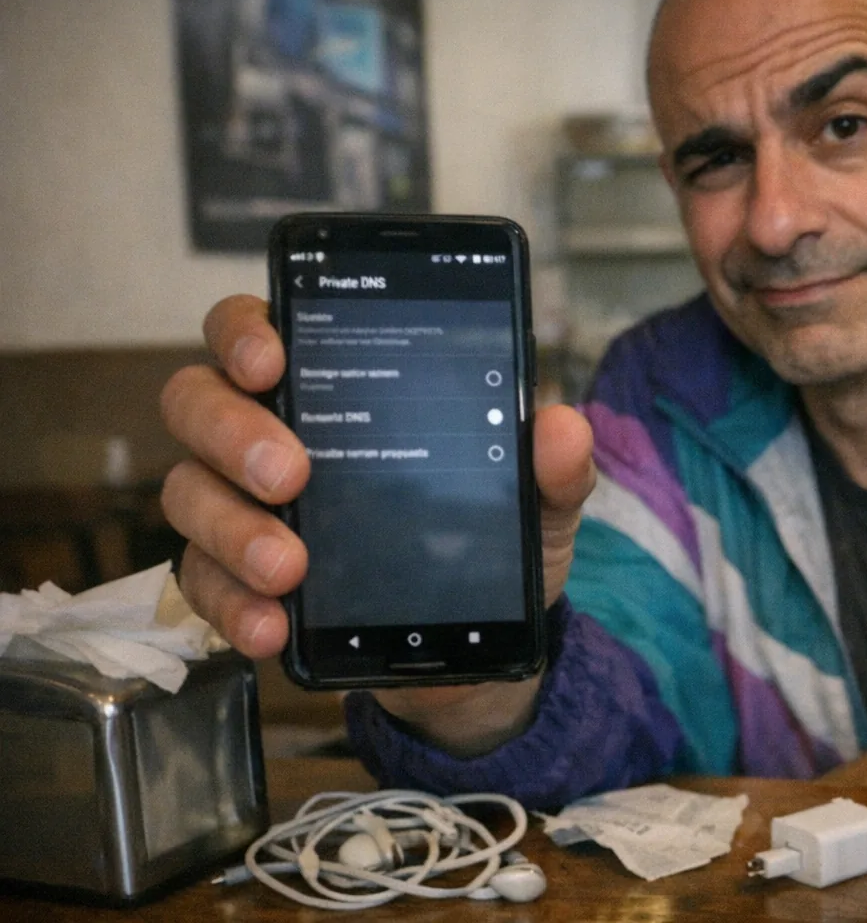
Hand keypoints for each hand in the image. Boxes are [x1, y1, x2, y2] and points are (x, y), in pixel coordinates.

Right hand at [161, 295, 595, 755]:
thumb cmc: (489, 543)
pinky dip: (231, 605)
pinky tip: (272, 625)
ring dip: (232, 528)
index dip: (244, 331)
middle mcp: (269, 433)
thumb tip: (565, 426)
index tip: (273, 360)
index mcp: (335, 386)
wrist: (476, 650)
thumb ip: (554, 466)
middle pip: (198, 401)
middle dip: (233, 431)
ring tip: (289, 567)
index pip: (256, 330)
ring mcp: (242, 506)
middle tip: (290, 473)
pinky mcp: (237, 581)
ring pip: (188, 492)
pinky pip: (201, 583)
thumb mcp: (539, 505)